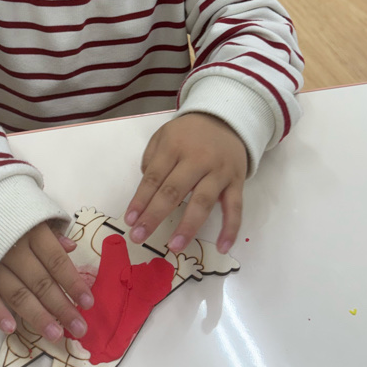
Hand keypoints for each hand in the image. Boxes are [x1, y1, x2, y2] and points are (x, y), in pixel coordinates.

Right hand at [0, 223, 93, 341]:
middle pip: (41, 282)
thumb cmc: (5, 213)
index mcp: (32, 232)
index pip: (57, 261)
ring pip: (17, 294)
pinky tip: (12, 329)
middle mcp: (13, 249)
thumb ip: (51, 233)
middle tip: (79, 329)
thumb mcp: (31, 213)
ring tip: (55, 334)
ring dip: (37, 315)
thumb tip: (72, 248)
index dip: (73, 282)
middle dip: (61, 307)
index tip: (88, 303)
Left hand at [125, 114, 246, 254]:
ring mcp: (219, 171)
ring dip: (188, 226)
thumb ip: (152, 160)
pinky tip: (222, 247)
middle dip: (155, 216)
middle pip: (174, 191)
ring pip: (203, 202)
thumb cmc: (189, 133)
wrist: (227, 118)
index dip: (141, 200)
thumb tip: (145, 192)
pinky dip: (230, 228)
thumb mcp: (164, 135)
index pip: (154, 178)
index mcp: (174, 147)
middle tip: (139, 237)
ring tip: (174, 246)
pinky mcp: (237, 181)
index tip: (130, 221)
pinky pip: (235, 207)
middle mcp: (197, 159)